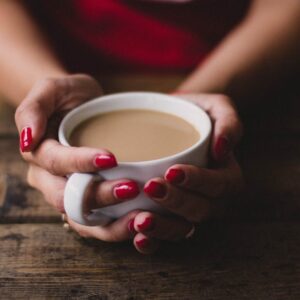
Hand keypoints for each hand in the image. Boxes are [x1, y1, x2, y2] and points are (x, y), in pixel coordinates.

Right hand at [15, 74, 141, 240]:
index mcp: (39, 154)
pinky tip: (140, 222)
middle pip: (69, 198)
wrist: (82, 107)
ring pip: (83, 220)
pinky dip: (117, 228)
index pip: (56, 163)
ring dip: (111, 224)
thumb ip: (33, 108)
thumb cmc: (67, 96)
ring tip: (141, 218)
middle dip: (100, 196)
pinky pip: (98, 224)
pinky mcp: (89, 200)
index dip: (80, 163)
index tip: (111, 158)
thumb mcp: (50, 89)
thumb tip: (28, 139)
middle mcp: (50, 180)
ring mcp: (69, 193)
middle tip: (131, 188)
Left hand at [130, 94, 243, 253]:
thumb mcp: (217, 107)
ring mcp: (190, 210)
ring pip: (183, 229)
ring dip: (163, 228)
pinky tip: (137, 236)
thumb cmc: (196, 114)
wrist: (173, 122)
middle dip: (177, 202)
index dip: (199, 182)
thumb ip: (228, 122)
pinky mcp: (170, 215)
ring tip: (141, 220)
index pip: (219, 185)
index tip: (173, 171)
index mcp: (226, 176)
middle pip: (200, 210)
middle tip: (152, 188)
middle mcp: (212, 199)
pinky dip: (152, 241)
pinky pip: (165, 234)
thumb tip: (222, 149)